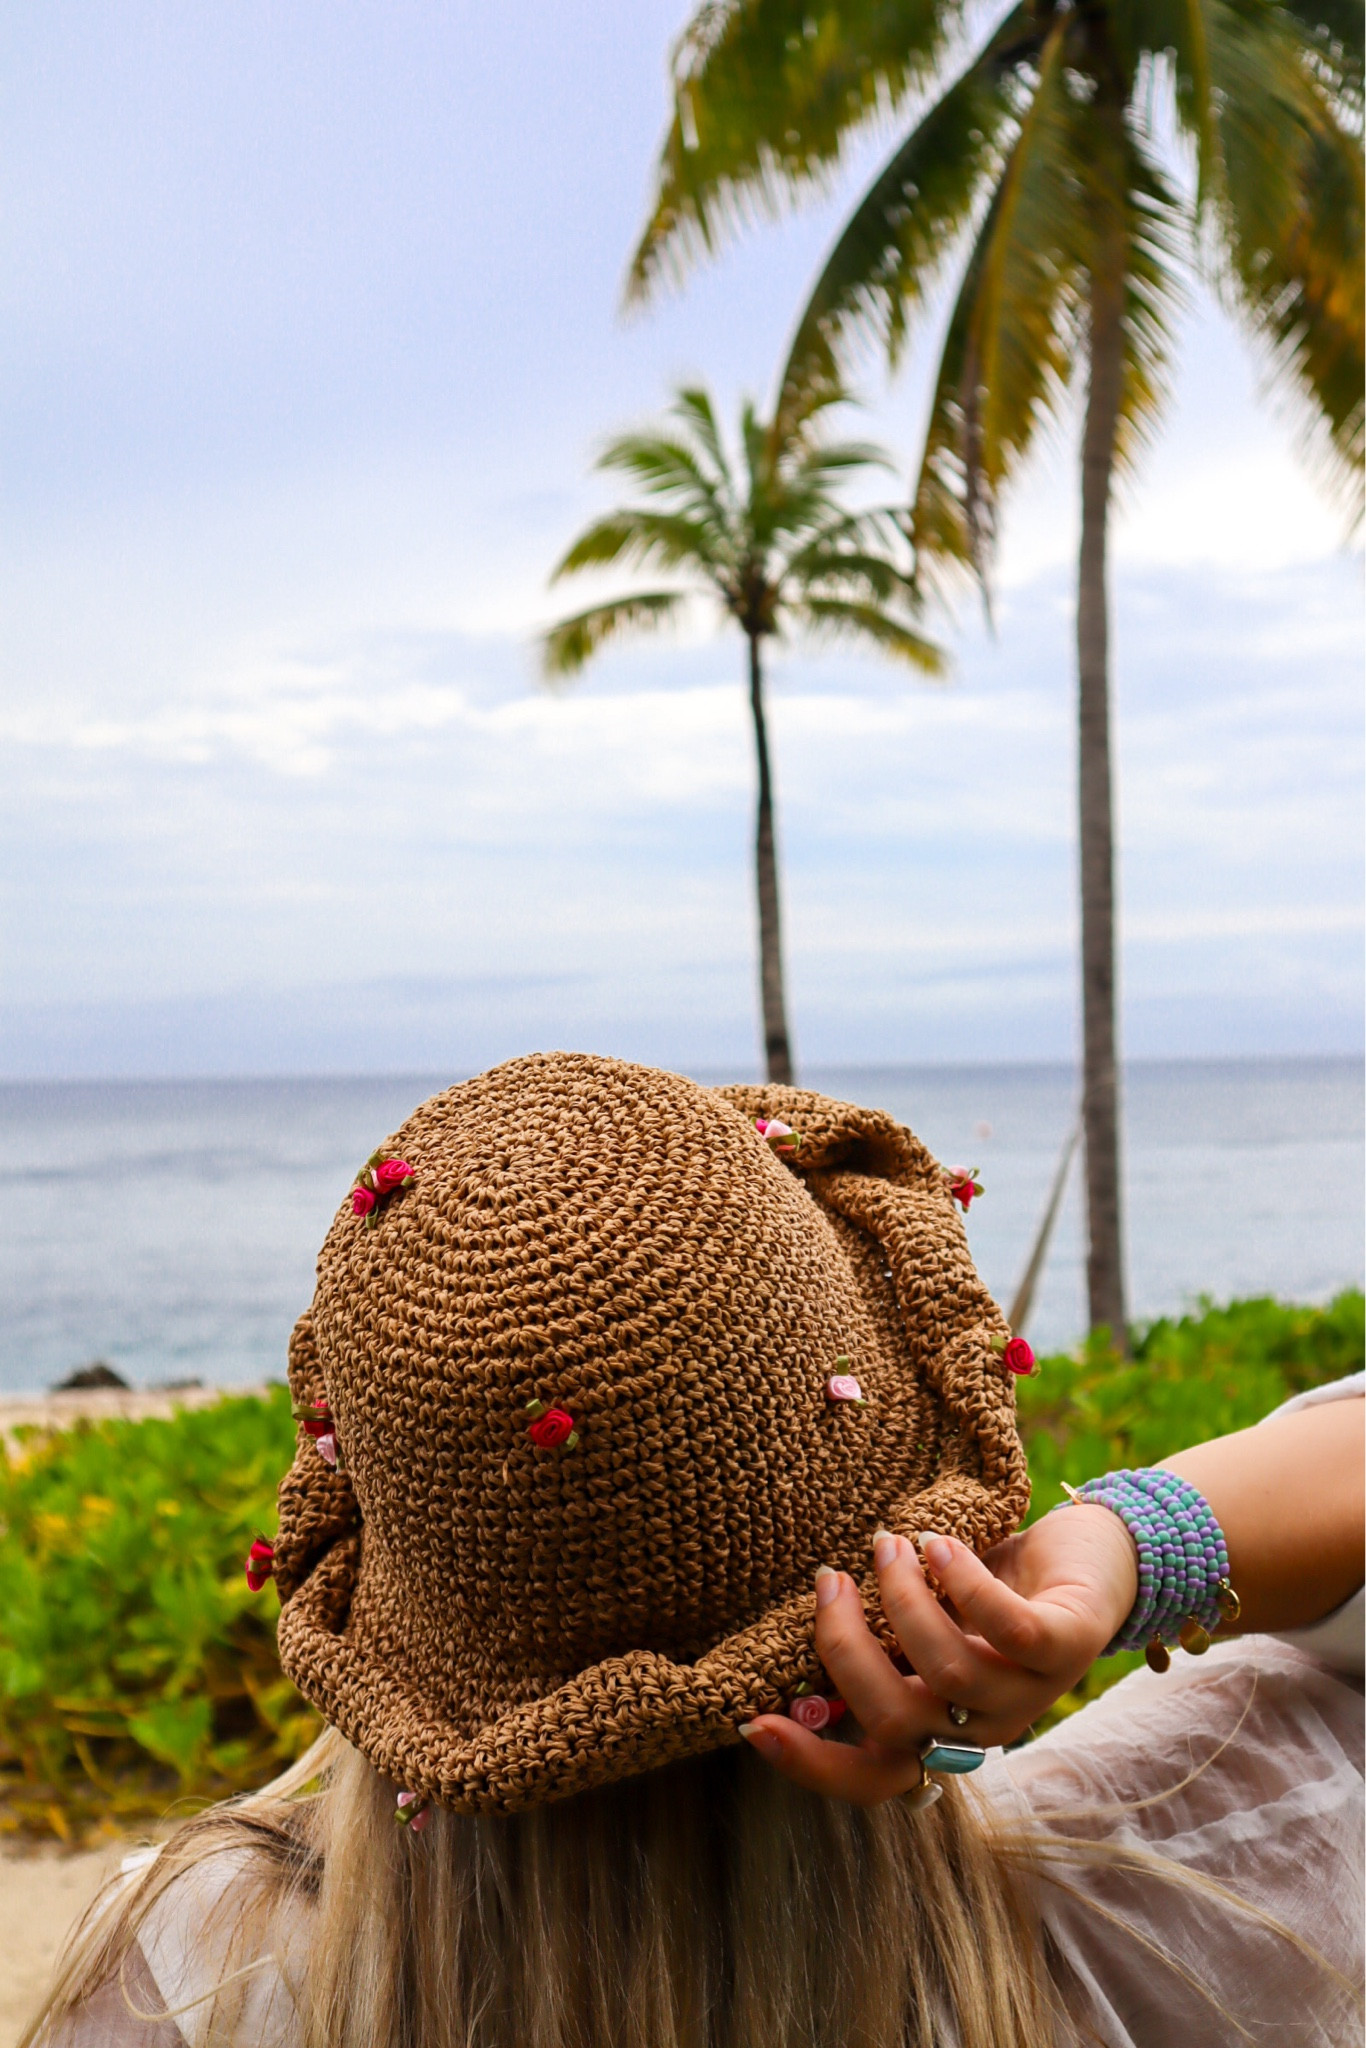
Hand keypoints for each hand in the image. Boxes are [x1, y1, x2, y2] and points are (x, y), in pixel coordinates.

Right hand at [739, 1505, 1137, 1804]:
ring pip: (948, 1672)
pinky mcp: (1067, 1645)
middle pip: (896, 1721)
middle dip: (845, 1650)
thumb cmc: (996, 1587)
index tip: (753, 1721)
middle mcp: (986, 1725)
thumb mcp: (931, 1621)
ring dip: (903, 1601)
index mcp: (945, 1728)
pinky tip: (938, 1543)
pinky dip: (962, 1583)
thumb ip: (884, 1643)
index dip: (811, 1763)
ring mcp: (1032, 1692)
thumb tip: (806, 1632)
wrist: (1098, 1554)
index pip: (873, 1777)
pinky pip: (1005, 1628)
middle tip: (830, 1581)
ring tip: (888, 1546)